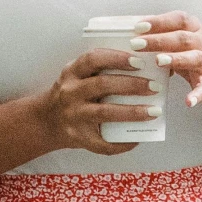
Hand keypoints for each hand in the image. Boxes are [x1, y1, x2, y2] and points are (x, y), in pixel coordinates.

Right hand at [31, 50, 152, 156]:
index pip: (93, 59)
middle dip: (132, 85)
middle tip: (155, 87)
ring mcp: (74, 116)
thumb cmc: (73, 93)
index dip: (117, 58)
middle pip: (103, 85)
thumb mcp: (79, 75)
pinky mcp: (78, 138)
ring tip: (154, 111)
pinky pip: (103, 143)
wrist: (45, 121)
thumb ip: (103, 68)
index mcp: (72, 72)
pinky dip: (122, 143)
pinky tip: (138, 139)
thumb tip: (145, 66)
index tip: (139, 61)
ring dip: (132, 112)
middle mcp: (70, 92)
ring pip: (105, 113)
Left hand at [135, 12, 201, 109]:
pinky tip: (188, 101)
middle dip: (158, 40)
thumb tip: (132, 32)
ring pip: (193, 58)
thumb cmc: (198, 55)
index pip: (177, 20)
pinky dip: (197, 95)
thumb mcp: (184, 41)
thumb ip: (163, 36)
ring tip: (159, 61)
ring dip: (176, 59)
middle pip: (181, 38)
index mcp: (194, 29)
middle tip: (137, 44)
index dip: (159, 21)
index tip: (139, 26)